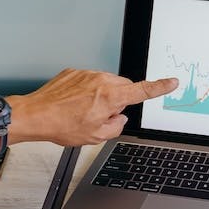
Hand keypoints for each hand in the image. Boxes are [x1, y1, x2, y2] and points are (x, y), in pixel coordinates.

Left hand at [7, 69, 177, 145]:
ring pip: (105, 84)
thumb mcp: (96, 136)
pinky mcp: (74, 72)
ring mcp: (87, 74)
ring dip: (101, 96)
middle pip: (123, 88)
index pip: (143, 91)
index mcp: (111, 97)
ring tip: (82, 112)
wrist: (37, 115)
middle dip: (118, 101)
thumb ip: (116, 126)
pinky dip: (86, 91)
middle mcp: (101, 81)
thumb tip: (119, 118)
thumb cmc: (62, 126)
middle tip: (101, 116)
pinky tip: (73, 104)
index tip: (171, 82)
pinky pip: (89, 81)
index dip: (160, 87)